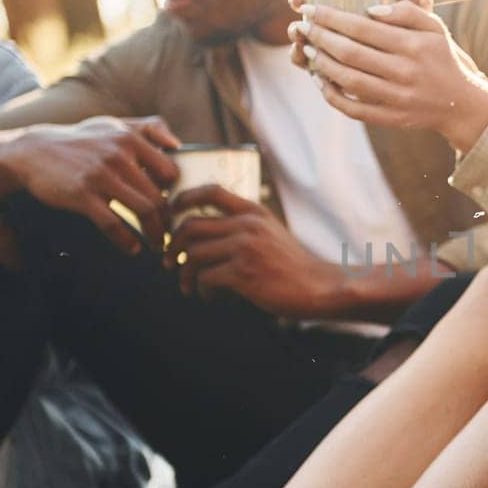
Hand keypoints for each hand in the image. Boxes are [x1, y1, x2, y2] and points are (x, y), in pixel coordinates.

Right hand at [6, 116, 180, 253]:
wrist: (33, 151)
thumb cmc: (80, 141)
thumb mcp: (113, 125)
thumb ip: (148, 128)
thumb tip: (177, 144)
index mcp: (129, 139)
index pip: (170, 172)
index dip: (174, 193)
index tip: (172, 207)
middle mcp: (118, 156)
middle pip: (159, 196)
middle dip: (167, 221)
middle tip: (169, 234)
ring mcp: (100, 176)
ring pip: (143, 210)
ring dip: (154, 233)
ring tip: (156, 243)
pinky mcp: (82, 195)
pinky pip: (113, 224)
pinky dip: (126, 241)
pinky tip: (132, 248)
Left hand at [166, 185, 346, 316]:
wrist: (317, 286)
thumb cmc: (291, 264)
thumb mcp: (270, 231)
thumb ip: (243, 225)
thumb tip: (202, 231)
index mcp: (254, 212)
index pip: (210, 191)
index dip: (183, 199)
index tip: (170, 214)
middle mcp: (247, 225)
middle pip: (191, 226)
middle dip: (173, 245)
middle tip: (170, 260)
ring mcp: (245, 249)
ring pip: (193, 254)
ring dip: (185, 273)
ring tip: (188, 285)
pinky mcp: (243, 274)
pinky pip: (206, 278)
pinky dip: (202, 289)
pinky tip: (209, 296)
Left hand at [287, 0, 487, 152]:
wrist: (460, 103)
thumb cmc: (441, 57)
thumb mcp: (434, 28)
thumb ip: (407, 12)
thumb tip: (370, 10)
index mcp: (413, 45)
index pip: (362, 28)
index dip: (331, 18)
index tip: (311, 10)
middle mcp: (404, 72)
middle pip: (350, 53)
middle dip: (320, 37)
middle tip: (303, 27)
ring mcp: (397, 98)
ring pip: (349, 80)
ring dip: (323, 64)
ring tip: (310, 49)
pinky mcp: (392, 118)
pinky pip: (355, 109)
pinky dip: (333, 96)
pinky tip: (321, 82)